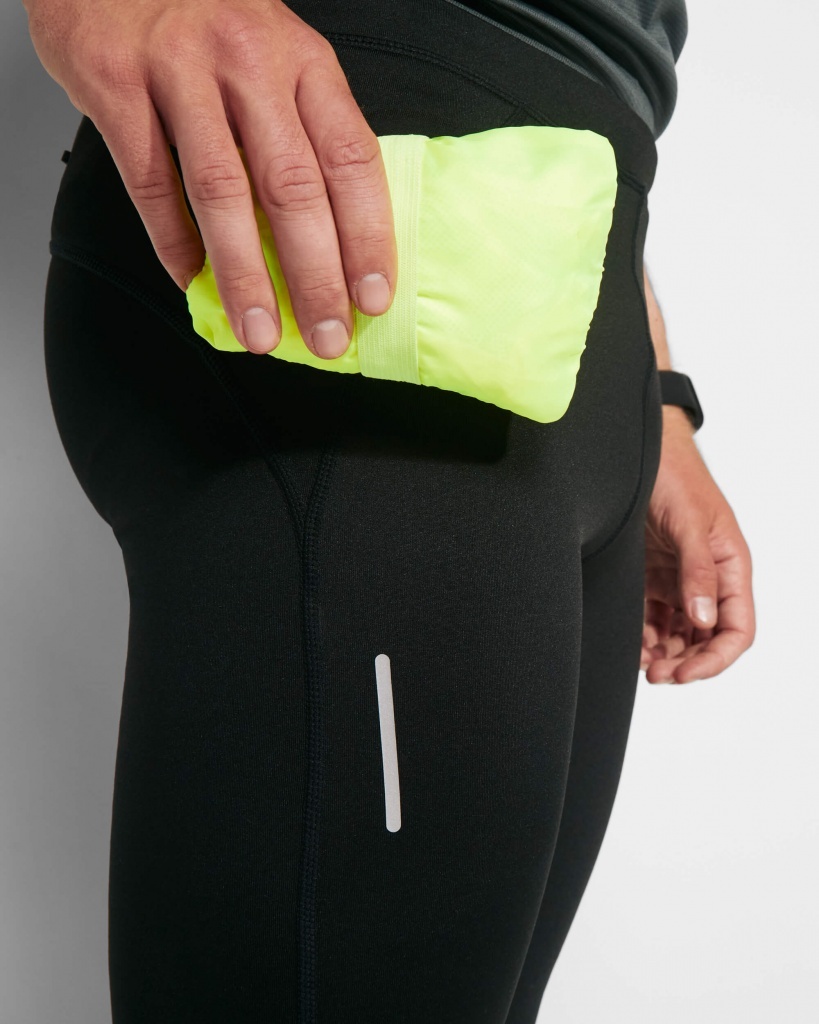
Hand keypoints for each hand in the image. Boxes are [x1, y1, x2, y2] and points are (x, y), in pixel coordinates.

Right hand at [25, 0, 396, 357]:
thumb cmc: (203, 15)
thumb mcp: (275, 56)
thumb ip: (300, 132)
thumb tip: (327, 239)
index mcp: (303, 61)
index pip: (351, 160)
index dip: (367, 236)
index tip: (373, 295)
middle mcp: (249, 62)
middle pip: (293, 188)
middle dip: (314, 276)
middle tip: (325, 334)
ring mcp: (180, 70)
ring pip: (222, 192)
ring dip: (244, 275)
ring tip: (259, 329)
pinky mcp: (117, 82)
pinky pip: (149, 179)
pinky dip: (171, 240)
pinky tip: (189, 280)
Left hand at [641, 407, 755, 683]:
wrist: (639, 450)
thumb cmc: (675, 476)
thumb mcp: (690, 523)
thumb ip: (698, 570)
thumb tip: (704, 620)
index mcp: (730, 567)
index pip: (736, 629)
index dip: (715, 658)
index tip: (685, 673)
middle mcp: (708, 578)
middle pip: (707, 639)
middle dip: (685, 662)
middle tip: (656, 674)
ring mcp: (679, 579)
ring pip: (680, 634)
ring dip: (664, 654)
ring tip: (642, 663)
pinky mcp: (652, 576)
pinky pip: (654, 618)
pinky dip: (646, 637)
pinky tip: (633, 645)